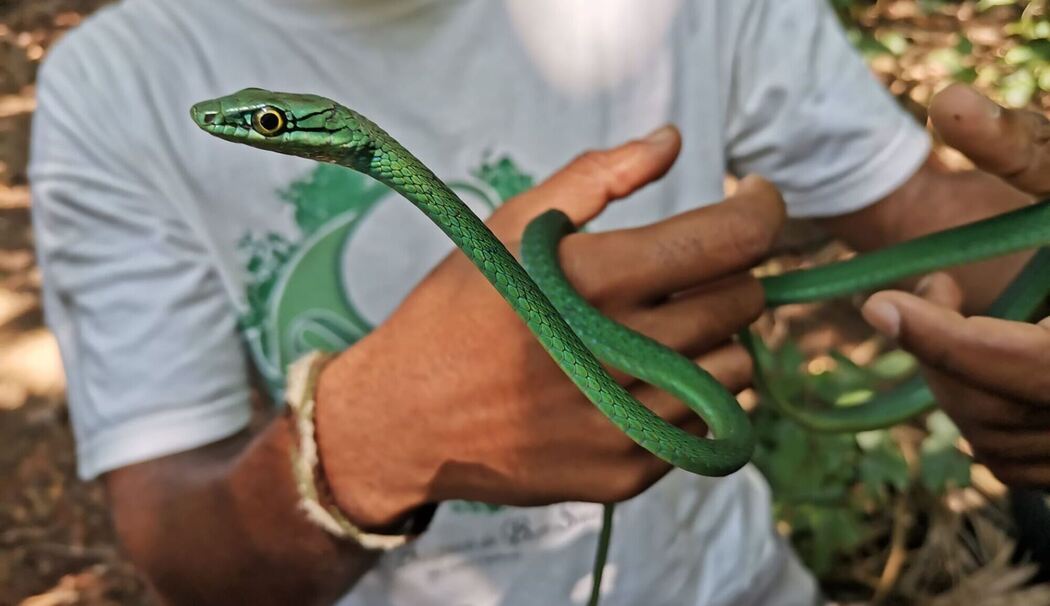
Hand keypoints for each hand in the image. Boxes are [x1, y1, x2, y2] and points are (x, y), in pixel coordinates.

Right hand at [315, 127, 786, 527]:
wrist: (403, 419)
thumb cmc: (457, 312)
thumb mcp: (509, 227)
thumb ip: (595, 177)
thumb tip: (670, 142)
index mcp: (592, 281)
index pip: (730, 240)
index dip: (761, 209)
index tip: (754, 201)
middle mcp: (617, 354)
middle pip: (743, 303)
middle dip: (727, 275)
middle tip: (683, 274)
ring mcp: (624, 422)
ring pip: (738, 369)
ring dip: (714, 341)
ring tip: (658, 333)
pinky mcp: (625, 472)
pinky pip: (707, 427)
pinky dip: (690, 398)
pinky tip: (639, 383)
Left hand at [862, 84, 1049, 485]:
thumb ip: (1029, 149)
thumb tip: (947, 102)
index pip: (1018, 363)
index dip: (941, 337)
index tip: (879, 304)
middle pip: (995, 409)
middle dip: (944, 351)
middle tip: (933, 292)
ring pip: (996, 442)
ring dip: (958, 380)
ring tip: (967, 316)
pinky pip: (1013, 463)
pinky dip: (986, 415)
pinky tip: (993, 363)